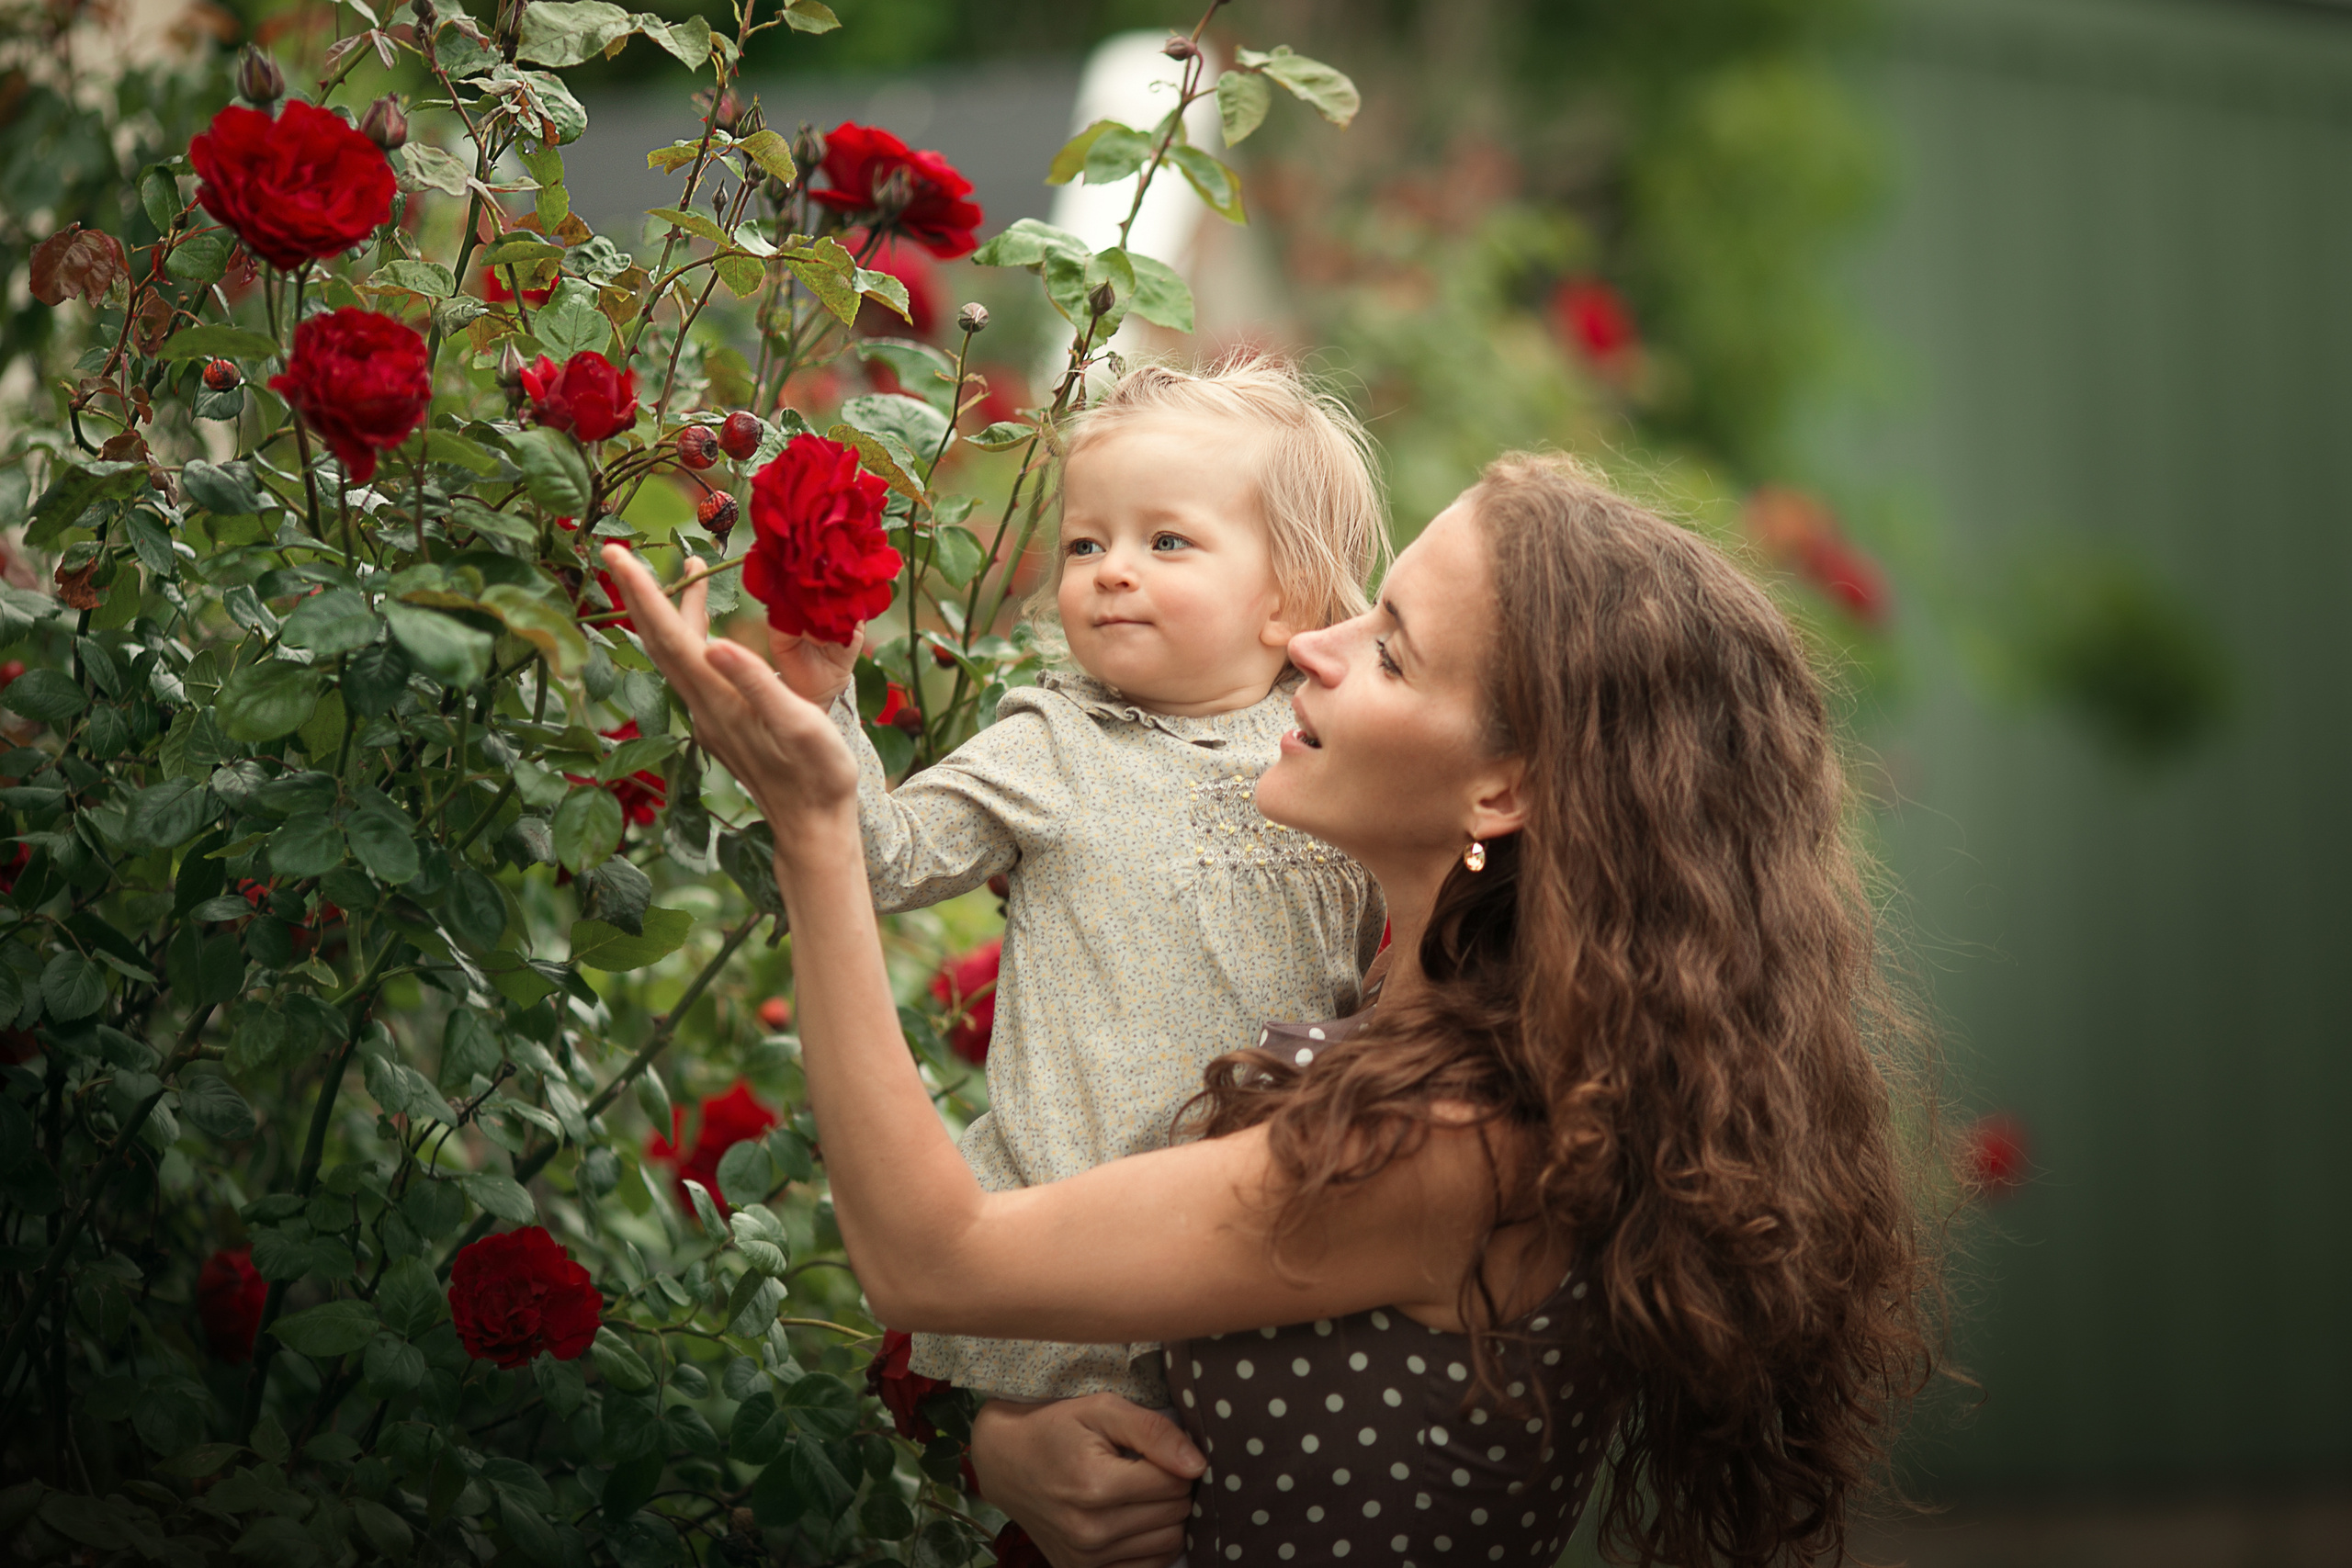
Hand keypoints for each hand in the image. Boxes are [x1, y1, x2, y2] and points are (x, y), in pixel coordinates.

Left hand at [599, 547, 856, 848]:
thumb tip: (716, 643)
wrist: (812, 824)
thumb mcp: (798, 723)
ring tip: (676, 568)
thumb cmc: (817, 775)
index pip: (671, 637)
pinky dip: (688, 634)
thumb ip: (756, 683)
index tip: (616, 556)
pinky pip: (692, 668)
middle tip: (615, 551)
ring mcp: (707, 716)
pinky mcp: (719, 722)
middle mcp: (702, 706)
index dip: (643, 594)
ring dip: (666, 611)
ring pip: (676, 654)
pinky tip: (702, 625)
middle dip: (637, 594)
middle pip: (660, 641)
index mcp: (718, 700)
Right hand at [968, 1396, 1203, 1567]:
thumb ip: (1153, 1431)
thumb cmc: (1055, 1428)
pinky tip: (1134, 1519)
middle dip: (1173, 1488)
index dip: (1176, 1461)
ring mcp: (1085, 1559)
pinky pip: (1148, 1567)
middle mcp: (1091, 1531)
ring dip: (1165, 1517)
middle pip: (1175, 1515)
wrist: (1005, 1462)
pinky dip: (1151, 1544)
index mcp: (1095, 1486)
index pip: (1176, 1483)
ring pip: (1169, 1544)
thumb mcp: (1101, 1410)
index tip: (1154, 1450)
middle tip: (1148, 1469)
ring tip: (1141, 1493)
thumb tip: (1198, 1465)